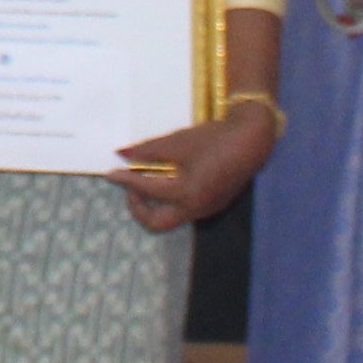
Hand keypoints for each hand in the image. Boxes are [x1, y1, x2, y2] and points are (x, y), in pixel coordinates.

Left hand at [113, 98, 279, 234]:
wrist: (251, 141)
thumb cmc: (213, 139)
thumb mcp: (177, 141)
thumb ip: (148, 150)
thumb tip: (121, 154)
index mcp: (185, 193)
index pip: (145, 190)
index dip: (125, 180)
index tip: (111, 173)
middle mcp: (195, 208)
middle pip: (156, 223)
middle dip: (138, 209)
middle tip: (130, 188)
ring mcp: (206, 209)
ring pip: (171, 217)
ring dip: (155, 204)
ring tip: (148, 179)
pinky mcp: (213, 204)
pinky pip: (185, 209)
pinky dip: (171, 199)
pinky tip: (169, 178)